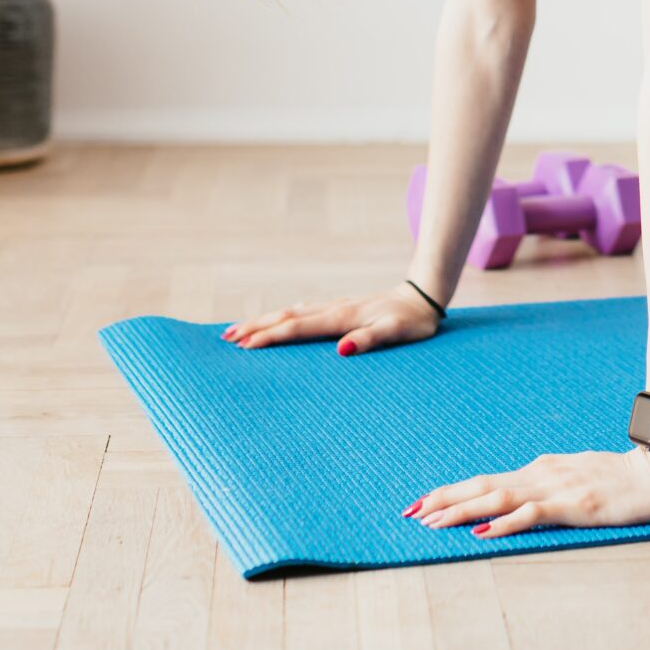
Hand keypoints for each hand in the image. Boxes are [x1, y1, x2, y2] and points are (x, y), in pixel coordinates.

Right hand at [222, 284, 439, 354]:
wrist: (424, 297)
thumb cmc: (413, 322)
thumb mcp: (397, 334)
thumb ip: (369, 340)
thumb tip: (341, 351)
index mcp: (341, 317)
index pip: (297, 328)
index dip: (270, 337)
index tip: (244, 346)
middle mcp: (332, 309)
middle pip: (286, 317)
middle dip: (256, 327)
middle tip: (226, 339)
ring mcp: (334, 307)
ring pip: (291, 313)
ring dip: (264, 321)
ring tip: (238, 331)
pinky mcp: (339, 309)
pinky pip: (302, 313)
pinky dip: (282, 318)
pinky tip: (277, 321)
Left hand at [407, 446, 649, 537]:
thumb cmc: (622, 479)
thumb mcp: (576, 479)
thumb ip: (548, 486)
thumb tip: (519, 500)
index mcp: (540, 471)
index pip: (486, 482)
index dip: (451, 492)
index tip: (420, 503)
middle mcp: (540, 475)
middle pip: (482, 487)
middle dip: (443, 500)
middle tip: (409, 512)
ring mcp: (556, 489)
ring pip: (497, 499)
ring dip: (461, 510)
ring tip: (431, 521)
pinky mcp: (573, 505)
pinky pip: (531, 514)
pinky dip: (502, 523)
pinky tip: (482, 532)